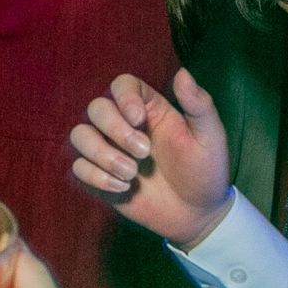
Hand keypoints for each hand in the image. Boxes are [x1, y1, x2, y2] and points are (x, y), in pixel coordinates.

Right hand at [70, 69, 233, 250]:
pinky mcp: (98, 176)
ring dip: (102, 154)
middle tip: (143, 153)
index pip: (121, 85)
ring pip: (79, 135)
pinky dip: (97, 177)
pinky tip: (122, 188)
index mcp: (149, 109)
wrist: (196, 215)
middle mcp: (123, 125)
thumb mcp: (209, 137)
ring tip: (131, 174)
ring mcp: (108, 150)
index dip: (123, 97)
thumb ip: (199, 105)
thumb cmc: (204, 172)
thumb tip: (183, 72)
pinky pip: (77, 167)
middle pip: (96, 108)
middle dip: (115, 130)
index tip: (138, 118)